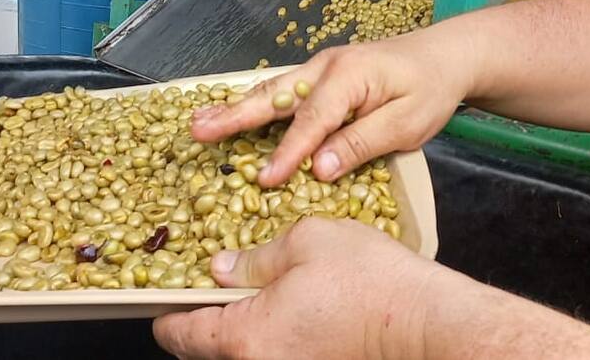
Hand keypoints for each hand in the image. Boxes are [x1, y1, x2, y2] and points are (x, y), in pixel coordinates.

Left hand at [153, 217, 441, 359]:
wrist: (423, 322)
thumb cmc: (368, 279)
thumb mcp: (307, 242)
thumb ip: (256, 256)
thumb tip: (223, 268)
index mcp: (245, 337)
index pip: (180, 334)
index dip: (169, 311)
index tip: (167, 295)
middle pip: (210, 351)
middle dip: (210, 320)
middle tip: (222, 285)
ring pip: (246, 353)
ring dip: (246, 329)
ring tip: (265, 295)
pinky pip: (277, 356)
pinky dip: (275, 338)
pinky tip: (296, 311)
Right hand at [190, 28, 474, 187]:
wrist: (445, 55)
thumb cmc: (430, 89)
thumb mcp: (407, 123)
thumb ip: (362, 144)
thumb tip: (321, 169)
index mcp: (350, 76)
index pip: (312, 121)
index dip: (289, 153)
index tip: (265, 180)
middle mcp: (327, 66)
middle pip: (276, 95)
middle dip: (235, 115)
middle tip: (198, 130)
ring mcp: (322, 67)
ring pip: (273, 90)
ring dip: (236, 107)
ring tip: (199, 122)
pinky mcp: (322, 75)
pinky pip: (284, 90)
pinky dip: (256, 102)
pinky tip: (233, 113)